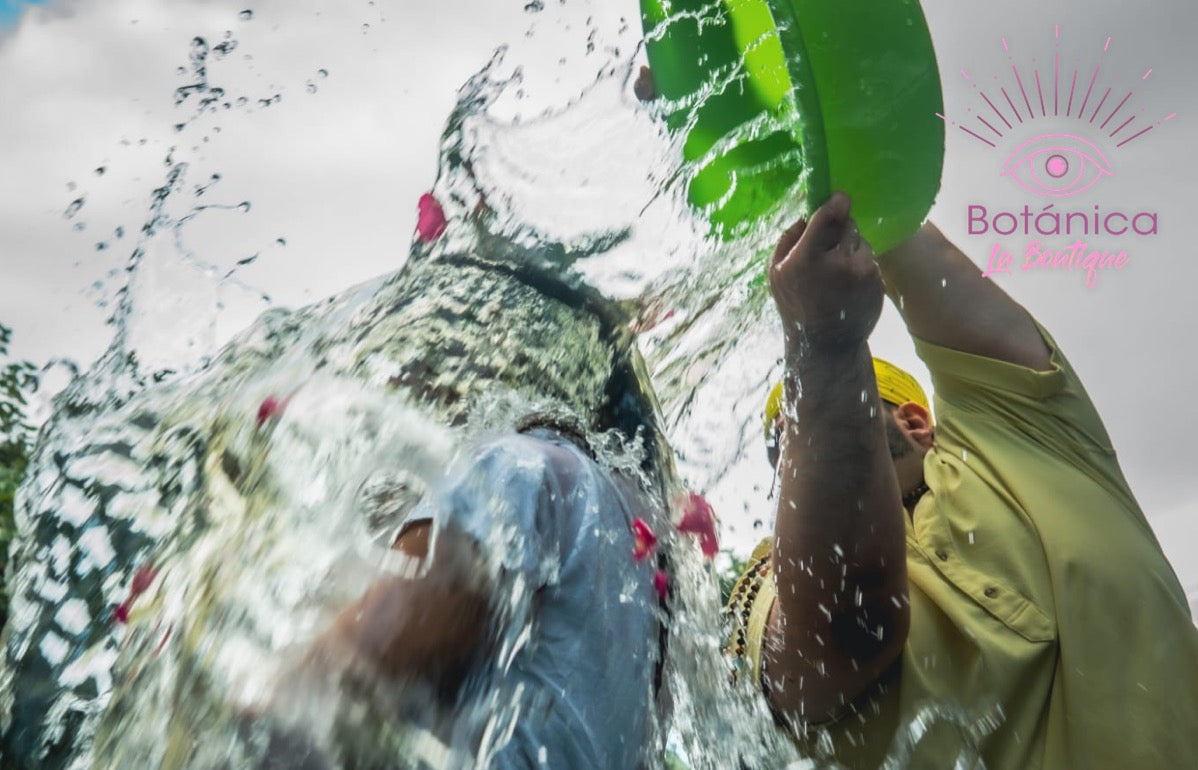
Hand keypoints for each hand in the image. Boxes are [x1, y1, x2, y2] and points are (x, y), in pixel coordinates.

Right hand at [768, 192, 883, 354]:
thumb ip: (788, 240)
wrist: (825, 344)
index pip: (826, 218)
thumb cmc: (796, 305)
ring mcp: (861, 273)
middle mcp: (836, 263)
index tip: (840, 197)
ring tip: (839, 275)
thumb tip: (807, 214)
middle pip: (847, 226)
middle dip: (840, 231)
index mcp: (806, 260)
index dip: (835, 204)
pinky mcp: (876, 282)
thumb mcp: (777, 273)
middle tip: (830, 250)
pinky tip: (850, 286)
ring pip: (861, 243)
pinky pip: (870, 261)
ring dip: (852, 251)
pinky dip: (862, 267)